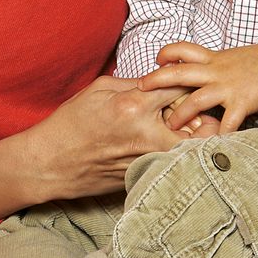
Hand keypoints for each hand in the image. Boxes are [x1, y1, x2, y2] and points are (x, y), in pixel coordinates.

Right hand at [0, 77, 191, 223]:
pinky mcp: (146, 176)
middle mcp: (146, 135)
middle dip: (207, 117)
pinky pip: (174, 163)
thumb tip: (161, 81)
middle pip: (201, 126)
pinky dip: (178, 154)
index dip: (190, 82)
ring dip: (195, 138)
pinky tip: (166, 147)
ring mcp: (148, 160)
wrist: (51, 164)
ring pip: (192, 149)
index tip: (189, 82)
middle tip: (202, 112)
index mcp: (134, 106)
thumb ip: (134, 84)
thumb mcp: (98, 90)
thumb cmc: (71, 124)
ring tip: (187, 130)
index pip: (181, 87)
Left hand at [136, 42, 257, 132]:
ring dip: (180, 114)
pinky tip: (210, 147)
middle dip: (157, 80)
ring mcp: (228, 87)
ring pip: (195, 99)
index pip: (183, 49)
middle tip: (140, 88)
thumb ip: (214, 65)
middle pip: (179, 73)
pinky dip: (218, 136)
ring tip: (169, 125)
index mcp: (213, 58)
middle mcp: (216, 71)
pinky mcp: (242, 103)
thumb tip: (197, 71)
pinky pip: (227, 123)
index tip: (156, 62)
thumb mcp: (233, 58)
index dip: (166, 54)